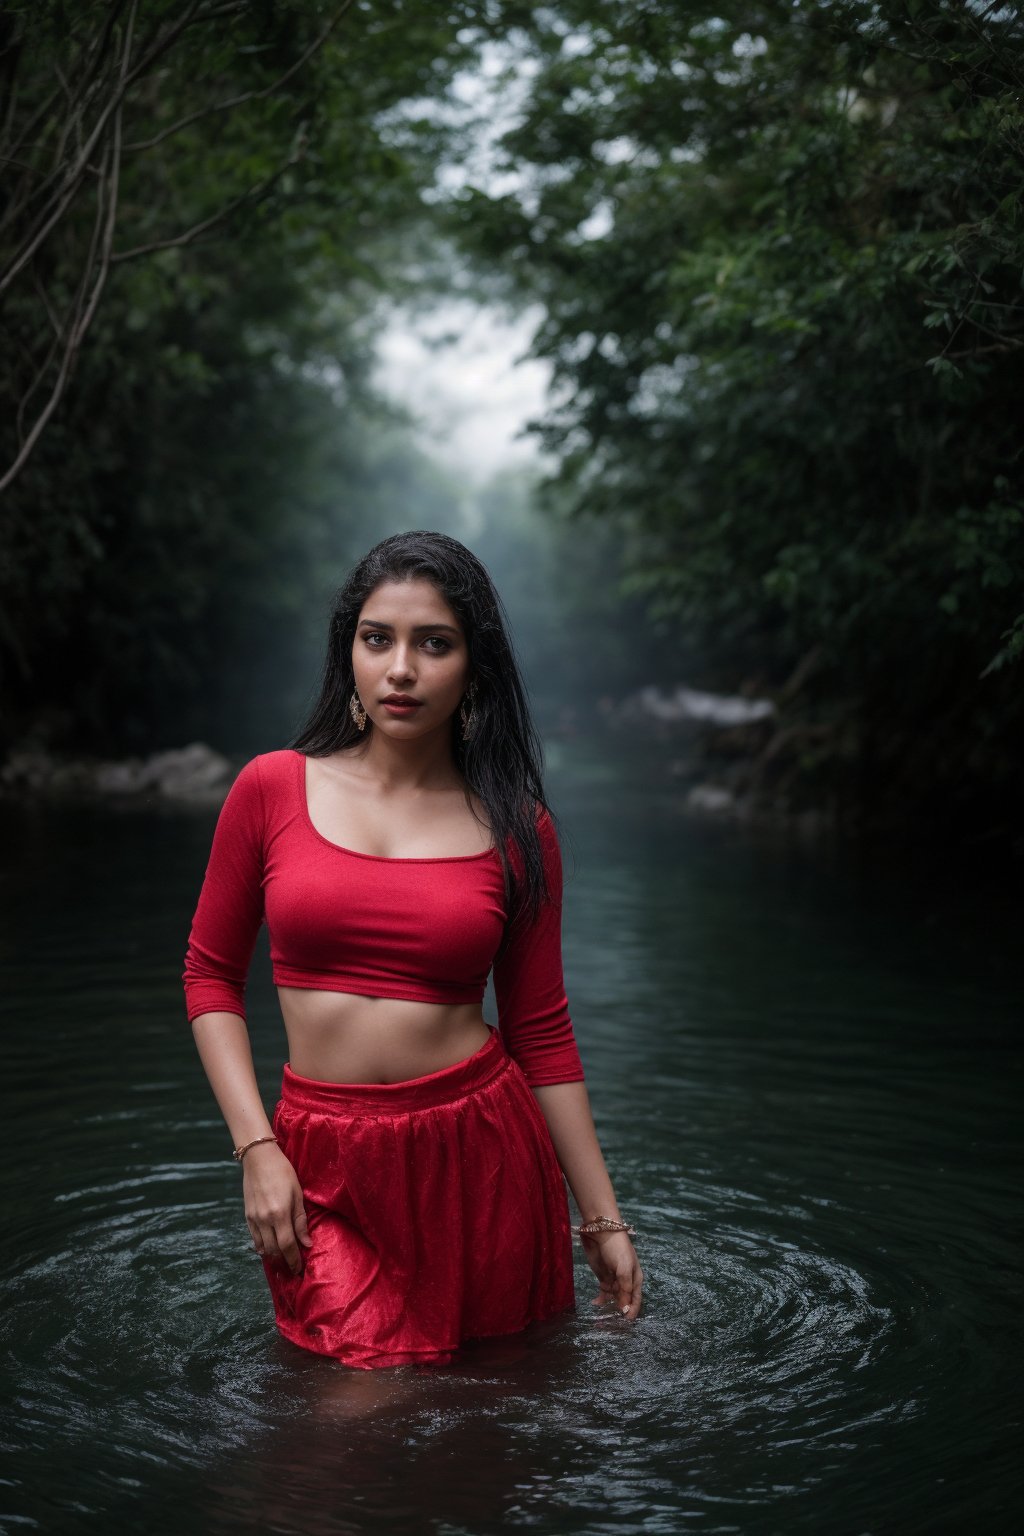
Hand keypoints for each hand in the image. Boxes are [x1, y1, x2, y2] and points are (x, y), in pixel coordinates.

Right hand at [242, 1142, 311, 1275]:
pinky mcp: (247, 1216)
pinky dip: (262, 1247)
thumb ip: (301, 1220)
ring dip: (273, 1257)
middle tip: (293, 1267)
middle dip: (284, 1261)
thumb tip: (307, 1243)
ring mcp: (254, 1219)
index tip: (299, 1269)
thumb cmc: (283, 1173)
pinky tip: (269, 1249)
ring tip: (283, 1260)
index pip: (288, 1245)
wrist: (259, 1159)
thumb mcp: (297, 1194)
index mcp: (280, 1214)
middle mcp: (265, 1219)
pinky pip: (254, 1239)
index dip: (294, 1260)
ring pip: (263, 1247)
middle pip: (274, 1250)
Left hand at [580, 1229, 642, 1319]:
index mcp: (635, 1279)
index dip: (632, 1311)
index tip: (625, 1323)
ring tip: (601, 1317)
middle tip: (611, 1324)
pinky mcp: (603, 1277)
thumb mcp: (623, 1269)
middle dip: (619, 1312)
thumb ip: (624, 1289)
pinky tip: (595, 1304)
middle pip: (624, 1301)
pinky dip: (600, 1299)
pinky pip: (603, 1292)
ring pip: (614, 1298)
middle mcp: (626, 1281)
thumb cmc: (617, 1248)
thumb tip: (624, 1310)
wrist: (601, 1231)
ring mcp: (614, 1279)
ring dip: (609, 1307)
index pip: (636, 1300)